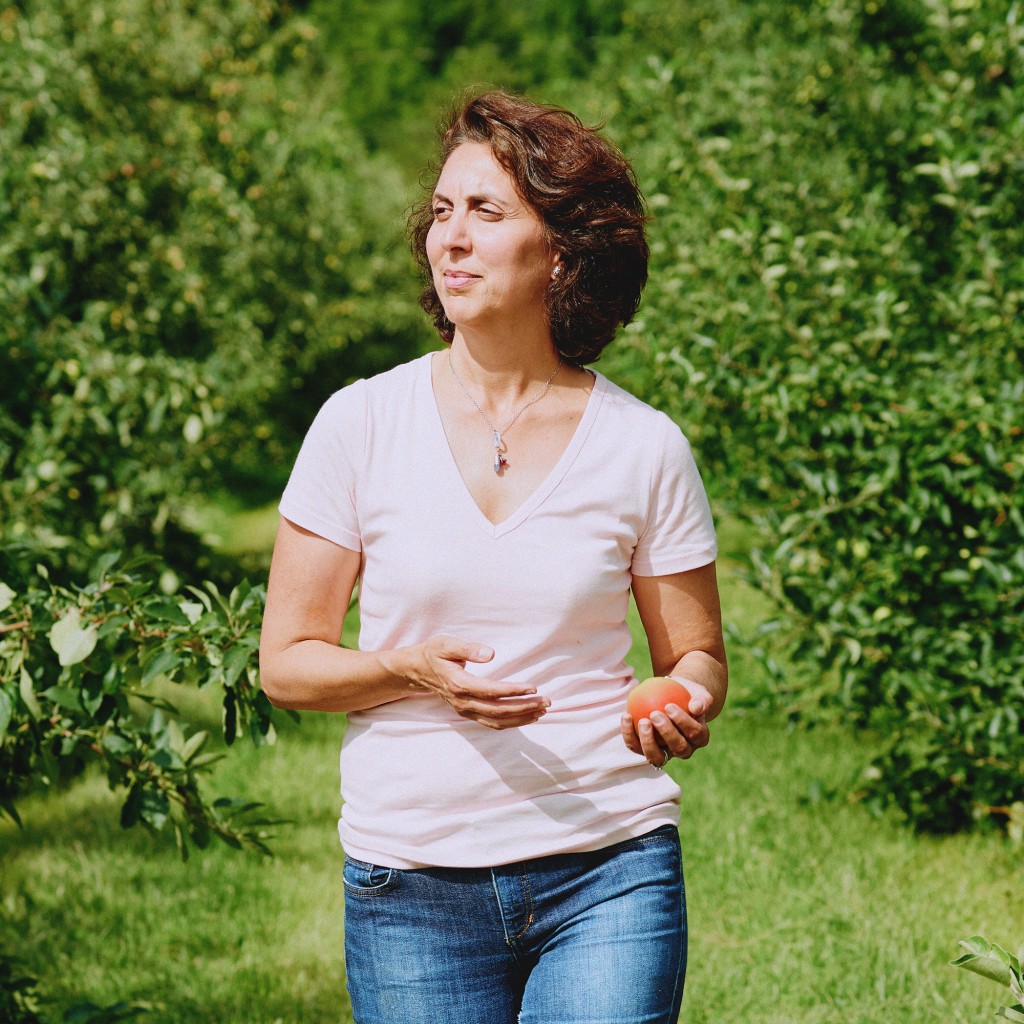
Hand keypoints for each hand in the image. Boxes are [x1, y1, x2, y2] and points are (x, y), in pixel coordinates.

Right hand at [408, 635, 549, 729]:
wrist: (418, 670)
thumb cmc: (435, 653)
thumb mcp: (446, 644)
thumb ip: (468, 649)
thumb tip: (490, 653)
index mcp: (458, 684)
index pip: (490, 691)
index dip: (512, 691)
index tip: (532, 687)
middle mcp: (462, 702)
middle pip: (497, 711)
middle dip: (524, 707)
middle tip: (547, 701)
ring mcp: (465, 710)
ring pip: (497, 721)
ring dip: (521, 718)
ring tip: (543, 710)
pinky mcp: (468, 712)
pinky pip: (492, 723)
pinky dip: (511, 723)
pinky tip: (528, 717)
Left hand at [619, 680, 711, 767]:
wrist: (673, 697)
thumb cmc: (686, 693)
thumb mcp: (697, 692)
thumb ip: (701, 699)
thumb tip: (695, 707)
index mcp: (700, 737)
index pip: (694, 733)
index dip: (683, 722)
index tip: (669, 706)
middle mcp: (685, 750)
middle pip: (678, 748)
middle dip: (667, 732)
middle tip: (655, 714)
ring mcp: (666, 753)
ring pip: (656, 756)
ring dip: (648, 741)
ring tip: (642, 721)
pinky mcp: (648, 751)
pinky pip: (637, 746)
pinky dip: (629, 734)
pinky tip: (626, 716)